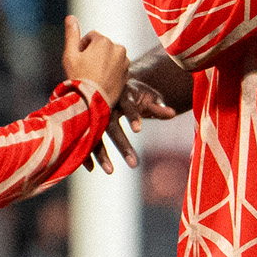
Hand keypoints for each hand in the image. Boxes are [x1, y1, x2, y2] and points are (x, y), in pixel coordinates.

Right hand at [63, 16, 129, 97]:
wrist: (91, 101)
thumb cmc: (79, 78)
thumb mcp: (70, 54)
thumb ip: (71, 34)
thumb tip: (71, 17)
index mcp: (104, 41)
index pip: (92, 36)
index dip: (83, 47)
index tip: (79, 59)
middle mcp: (118, 49)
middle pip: (103, 45)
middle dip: (94, 53)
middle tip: (85, 68)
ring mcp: (124, 61)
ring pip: (111, 55)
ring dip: (103, 60)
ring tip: (94, 74)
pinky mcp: (127, 73)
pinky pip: (117, 66)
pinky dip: (111, 70)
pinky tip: (102, 79)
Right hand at [87, 52, 193, 173]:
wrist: (112, 84)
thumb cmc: (136, 93)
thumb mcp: (148, 97)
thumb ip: (158, 107)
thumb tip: (172, 113)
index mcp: (122, 94)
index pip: (128, 105)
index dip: (132, 116)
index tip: (138, 130)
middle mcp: (106, 104)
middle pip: (112, 126)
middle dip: (122, 144)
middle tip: (134, 164)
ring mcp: (94, 115)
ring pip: (95, 136)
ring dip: (102, 154)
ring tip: (111, 171)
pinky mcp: (86, 125)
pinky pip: (83, 140)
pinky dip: (86, 153)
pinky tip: (90, 168)